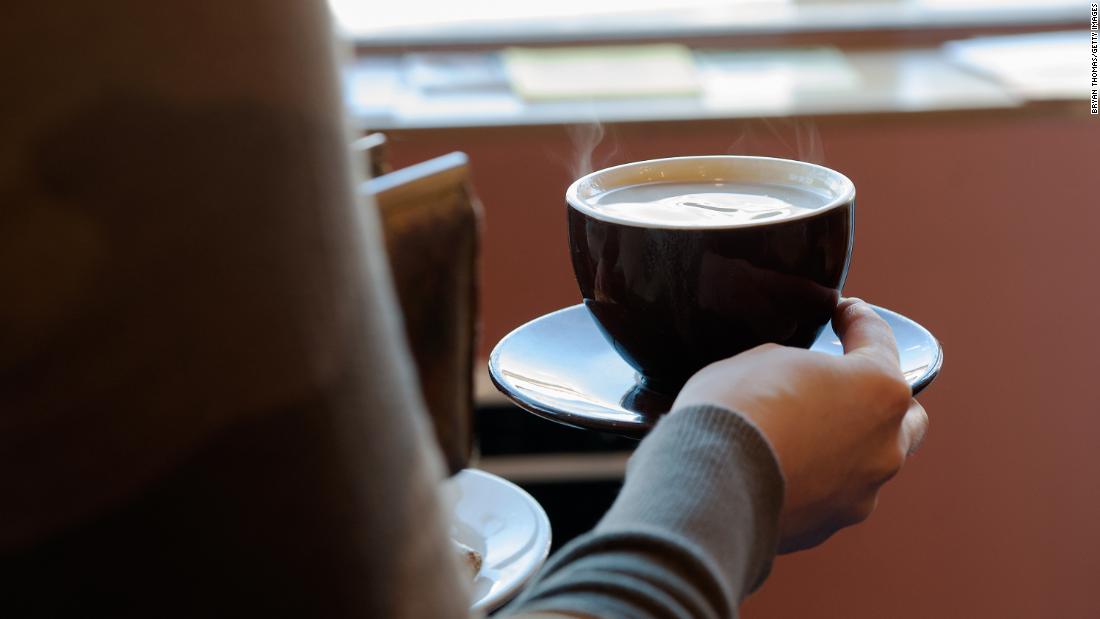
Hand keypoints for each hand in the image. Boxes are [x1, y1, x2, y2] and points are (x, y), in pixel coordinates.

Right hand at [672, 298, 927, 552]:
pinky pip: (834, 494)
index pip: (878, 338)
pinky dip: (817, 479)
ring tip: (806, 434)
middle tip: (842, 386)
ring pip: (872, 461)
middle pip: (904, 414)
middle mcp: (886, 442)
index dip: (857, 318)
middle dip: (878, 398)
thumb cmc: (735, 409)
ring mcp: (862, 491)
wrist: (708, 483)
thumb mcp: (762, 358)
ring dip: (848, 444)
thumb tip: (796, 379)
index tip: (846, 312)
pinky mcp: (831, 525)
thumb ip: (797, 364)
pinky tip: (783, 468)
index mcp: (878, 387)